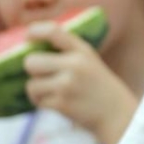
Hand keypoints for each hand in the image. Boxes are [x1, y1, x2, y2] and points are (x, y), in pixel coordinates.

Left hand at [24, 23, 136, 143]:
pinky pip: (38, 101)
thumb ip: (66, 51)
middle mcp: (75, 65)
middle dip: (32, 69)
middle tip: (41, 72)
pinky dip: (42, 103)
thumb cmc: (97, 84)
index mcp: (82, 50)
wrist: (115, 112)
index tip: (28, 35)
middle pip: (31, 62)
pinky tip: (56, 102)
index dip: (36, 31)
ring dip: (37, 89)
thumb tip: (29, 47)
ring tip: (51, 91)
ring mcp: (67, 85)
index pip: (53, 32)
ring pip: (32, 84)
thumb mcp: (89, 60)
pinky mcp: (62, 104)